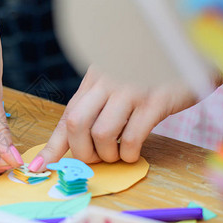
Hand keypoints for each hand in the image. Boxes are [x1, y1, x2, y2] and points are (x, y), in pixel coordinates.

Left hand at [28, 65, 198, 171]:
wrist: (185, 56)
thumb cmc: (146, 79)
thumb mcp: (114, 87)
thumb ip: (95, 107)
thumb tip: (77, 142)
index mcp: (93, 82)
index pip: (66, 116)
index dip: (51, 146)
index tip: (37, 167)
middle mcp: (107, 83)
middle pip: (76, 124)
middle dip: (82, 152)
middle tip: (97, 158)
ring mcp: (130, 90)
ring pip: (101, 134)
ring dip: (107, 154)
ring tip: (118, 154)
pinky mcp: (154, 101)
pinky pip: (131, 137)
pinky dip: (128, 153)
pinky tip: (133, 152)